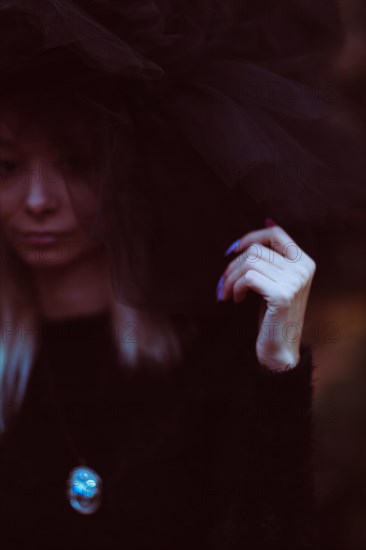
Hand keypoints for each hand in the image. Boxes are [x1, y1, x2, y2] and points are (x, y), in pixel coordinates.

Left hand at [216, 221, 315, 371]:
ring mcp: (294, 281)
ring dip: (230, 278)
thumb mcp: (275, 279)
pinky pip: (248, 277)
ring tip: (227, 293)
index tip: (232, 250)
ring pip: (249, 262)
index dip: (250, 236)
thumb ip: (274, 254)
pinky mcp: (282, 295)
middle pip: (256, 249)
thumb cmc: (273, 315)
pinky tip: (235, 299)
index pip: (275, 233)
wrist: (279, 349)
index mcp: (304, 262)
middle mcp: (303, 269)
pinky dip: (235, 287)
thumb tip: (268, 220)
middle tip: (222, 283)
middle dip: (233, 265)